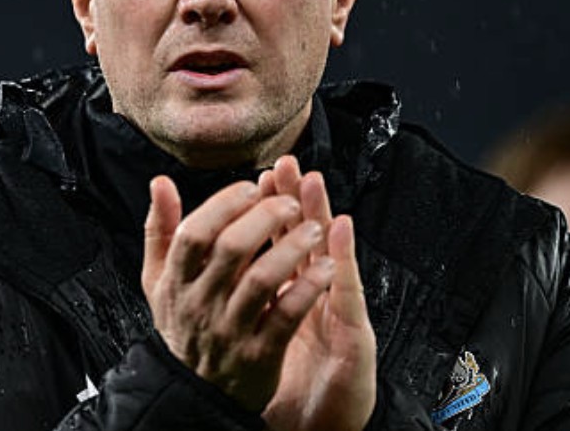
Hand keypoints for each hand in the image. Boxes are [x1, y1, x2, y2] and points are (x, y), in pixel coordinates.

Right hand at [141, 171, 336, 412]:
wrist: (193, 392)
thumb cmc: (182, 322)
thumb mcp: (158, 278)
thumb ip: (160, 229)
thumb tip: (160, 183)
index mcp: (175, 280)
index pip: (195, 232)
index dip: (224, 204)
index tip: (252, 188)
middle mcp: (199, 303)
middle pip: (231, 249)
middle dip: (265, 218)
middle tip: (290, 203)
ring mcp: (229, 330)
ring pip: (262, 280)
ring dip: (292, 248)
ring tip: (314, 229)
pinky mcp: (258, 355)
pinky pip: (286, 315)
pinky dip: (308, 288)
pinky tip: (325, 269)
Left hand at [259, 157, 375, 430]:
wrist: (311, 424)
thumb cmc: (285, 376)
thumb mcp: (256, 332)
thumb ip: (240, 293)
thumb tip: (216, 262)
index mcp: (290, 292)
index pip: (280, 239)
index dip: (271, 207)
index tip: (260, 176)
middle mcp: (315, 296)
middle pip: (306, 236)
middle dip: (296, 199)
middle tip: (288, 164)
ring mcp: (335, 312)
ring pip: (330, 255)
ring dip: (321, 217)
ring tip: (314, 182)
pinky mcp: (353, 335)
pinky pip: (346, 294)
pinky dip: (343, 261)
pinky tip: (340, 234)